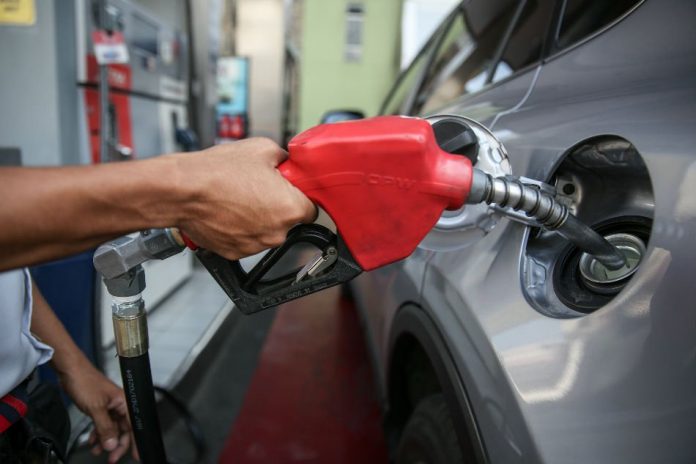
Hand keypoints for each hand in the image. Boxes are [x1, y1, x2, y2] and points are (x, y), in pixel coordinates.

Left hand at [58, 362, 135, 462]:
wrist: (70, 371)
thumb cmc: (85, 381)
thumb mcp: (96, 408)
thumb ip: (105, 428)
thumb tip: (111, 444)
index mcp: (125, 402)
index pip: (135, 425)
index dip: (135, 442)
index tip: (136, 455)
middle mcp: (120, 404)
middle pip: (124, 429)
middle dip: (117, 444)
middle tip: (112, 458)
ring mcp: (110, 406)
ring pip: (112, 429)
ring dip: (105, 441)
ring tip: (98, 451)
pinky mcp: (100, 407)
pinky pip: (103, 425)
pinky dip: (98, 434)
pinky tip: (93, 441)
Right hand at [176, 138, 315, 258]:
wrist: (184, 191)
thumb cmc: (220, 171)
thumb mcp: (263, 149)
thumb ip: (285, 159)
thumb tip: (288, 163)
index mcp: (290, 209)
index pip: (311, 209)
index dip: (299, 197)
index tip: (289, 191)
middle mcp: (277, 233)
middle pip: (288, 222)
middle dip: (277, 207)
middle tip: (257, 190)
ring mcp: (256, 245)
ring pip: (266, 232)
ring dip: (258, 219)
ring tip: (238, 198)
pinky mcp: (235, 253)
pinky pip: (246, 240)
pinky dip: (240, 229)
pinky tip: (228, 211)